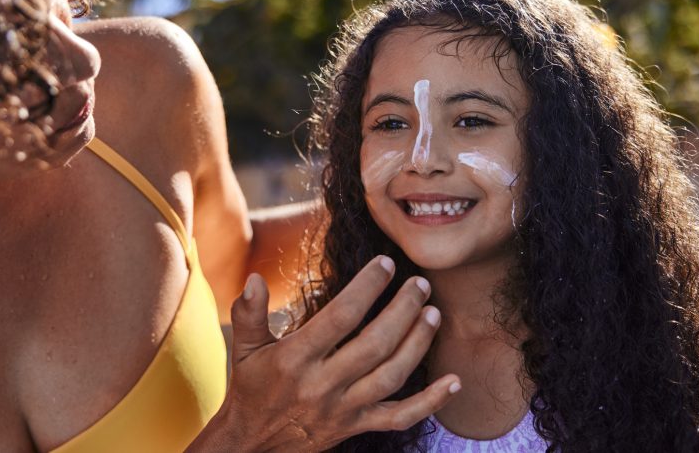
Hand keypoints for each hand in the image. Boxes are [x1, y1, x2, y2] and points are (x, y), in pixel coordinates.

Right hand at [190, 256, 459, 451]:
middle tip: (421, 284)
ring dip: (418, 344)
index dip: (366, 289)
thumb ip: (248, 313)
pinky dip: (431, 402)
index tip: (386, 264)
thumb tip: (254, 279)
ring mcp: (344, 409)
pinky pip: (400, 417)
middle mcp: (322, 385)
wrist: (253, 447)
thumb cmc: (252, 388)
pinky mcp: (358, 426)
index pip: (339, 318)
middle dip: (403, 311)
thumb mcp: (243, 349)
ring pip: (391, 376)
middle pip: (374, 345)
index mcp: (295, 360)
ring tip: (434, 313)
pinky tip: (454, 381)